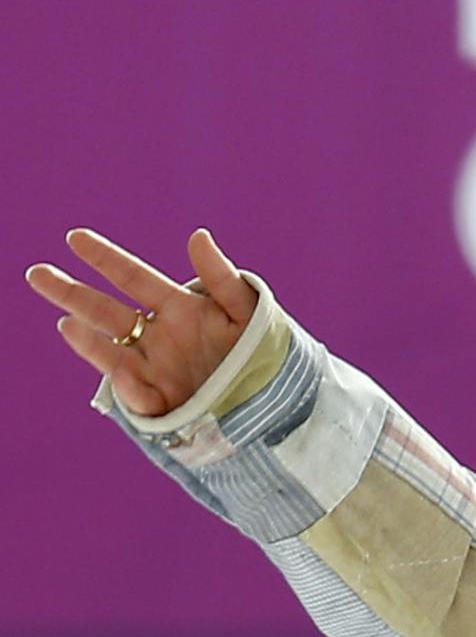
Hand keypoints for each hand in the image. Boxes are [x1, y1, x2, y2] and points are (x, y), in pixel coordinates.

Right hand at [25, 228, 257, 416]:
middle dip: (71, 293)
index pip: (133, 277)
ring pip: (110, 351)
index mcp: (178, 307)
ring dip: (88, 340)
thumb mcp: (248, 309)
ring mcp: (154, 367)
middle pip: (106, 311)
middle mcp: (157, 335)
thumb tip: (197, 235)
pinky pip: (138, 394)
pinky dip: (127, 386)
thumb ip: (222, 276)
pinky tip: (120, 373)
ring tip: (67, 323)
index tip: (75, 237)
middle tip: (37, 273)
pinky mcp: (161, 401)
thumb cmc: (262, 346)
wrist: (277, 395)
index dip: (105, 258)